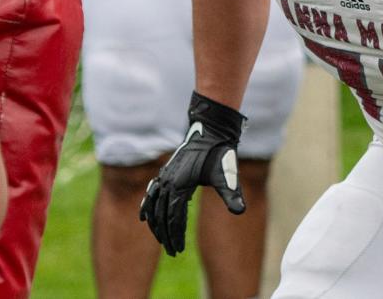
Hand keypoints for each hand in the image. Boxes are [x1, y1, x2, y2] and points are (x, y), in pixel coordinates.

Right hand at [140, 92, 245, 255]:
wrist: (211, 131)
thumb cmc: (219, 154)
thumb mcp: (227, 175)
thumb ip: (232, 194)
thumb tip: (240, 211)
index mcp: (180, 185)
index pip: (173, 218)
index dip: (175, 235)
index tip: (178, 250)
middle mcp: (168, 181)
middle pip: (161, 215)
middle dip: (165, 235)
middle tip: (172, 251)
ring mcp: (165, 176)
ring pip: (153, 205)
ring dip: (155, 224)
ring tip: (161, 240)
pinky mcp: (166, 173)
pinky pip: (151, 193)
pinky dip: (146, 207)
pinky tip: (143, 218)